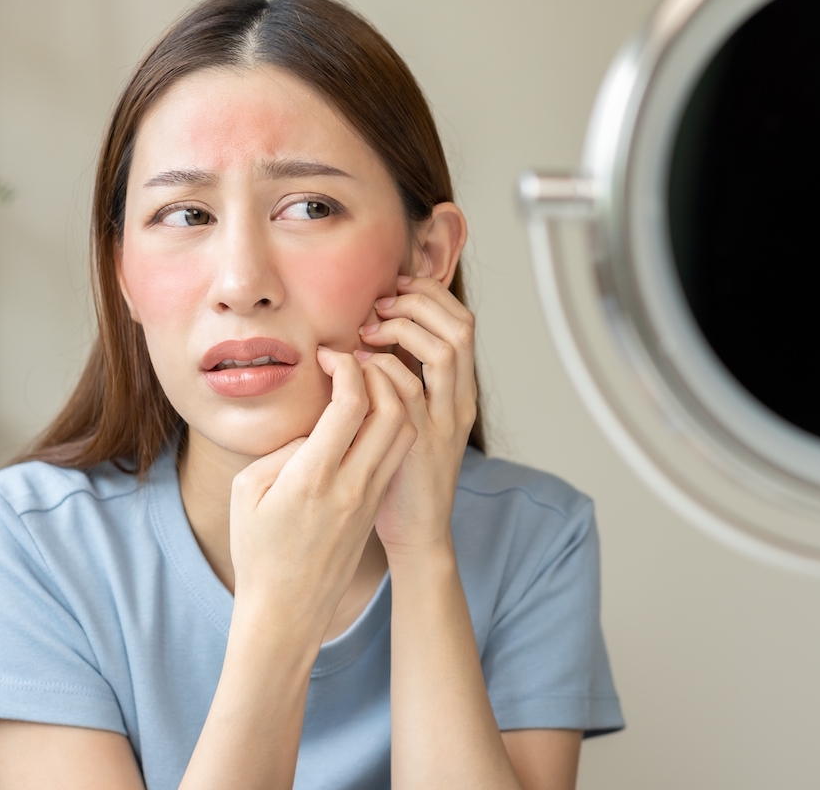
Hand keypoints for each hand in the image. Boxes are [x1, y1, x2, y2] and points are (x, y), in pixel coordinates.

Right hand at [227, 346, 416, 641]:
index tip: (328, 357)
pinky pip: (396, 454)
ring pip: (404, 431)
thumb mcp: (249, 492)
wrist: (287, 611)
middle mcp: (351, 485)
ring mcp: (370, 498)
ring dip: (392, 397)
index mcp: (313, 477)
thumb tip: (315, 425)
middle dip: (379, 372)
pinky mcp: (376, 507)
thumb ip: (283, 450)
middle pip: (393, 410)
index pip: (351, 403)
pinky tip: (368, 416)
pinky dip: (392, 424)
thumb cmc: (257, 551)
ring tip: (365, 384)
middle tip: (354, 361)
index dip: (345, 366)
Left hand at [357, 275, 477, 559]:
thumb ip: (400, 381)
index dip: (432, 296)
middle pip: (461, 328)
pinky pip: (408, 389)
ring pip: (444, 351)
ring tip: (369, 330)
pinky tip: (357, 365)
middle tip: (380, 302)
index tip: (394, 289)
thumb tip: (369, 340)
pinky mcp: (422, 441)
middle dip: (420, 302)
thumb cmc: (401, 473)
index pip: (463, 323)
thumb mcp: (409, 419)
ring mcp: (445, 420)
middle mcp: (460, 400)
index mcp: (459, 391)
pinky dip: (382, 367)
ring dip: (402, 329)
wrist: (417, 531)